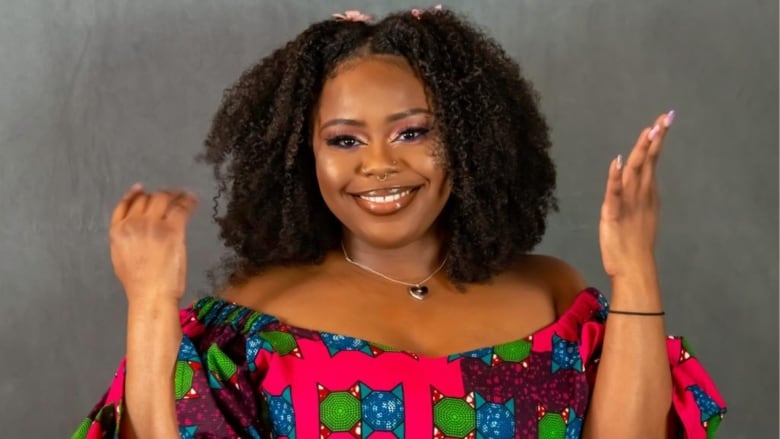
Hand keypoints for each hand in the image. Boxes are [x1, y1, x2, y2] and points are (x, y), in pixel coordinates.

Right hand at [109, 183, 198, 303]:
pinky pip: (181, 208)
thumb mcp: (121, 259)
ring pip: (163, 199)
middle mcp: (134, 223)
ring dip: (174, 195)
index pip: (124, 205)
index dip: (133, 195)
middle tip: (169, 195)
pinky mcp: (173, 229)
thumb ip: (125, 240)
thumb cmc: (137, 284)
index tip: (141, 189)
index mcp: (118, 231)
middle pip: (146, 199)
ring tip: (183, 195)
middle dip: (157, 195)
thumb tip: (133, 233)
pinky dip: (188, 201)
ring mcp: (153, 224)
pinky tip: (193, 200)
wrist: (150, 294)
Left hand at [599, 111, 674, 279]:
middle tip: (665, 118)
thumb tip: (642, 176)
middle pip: (647, 161)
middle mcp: (640, 194)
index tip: (664, 120)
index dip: (657, 140)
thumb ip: (640, 194)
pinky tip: (617, 163)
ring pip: (634, 172)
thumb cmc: (634, 243)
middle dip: (655, 138)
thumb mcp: (639, 212)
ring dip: (640, 151)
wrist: (633, 267)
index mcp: (646, 193)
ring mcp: (628, 203)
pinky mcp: (614, 214)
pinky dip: (615, 177)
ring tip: (648, 132)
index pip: (651, 160)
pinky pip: (614, 193)